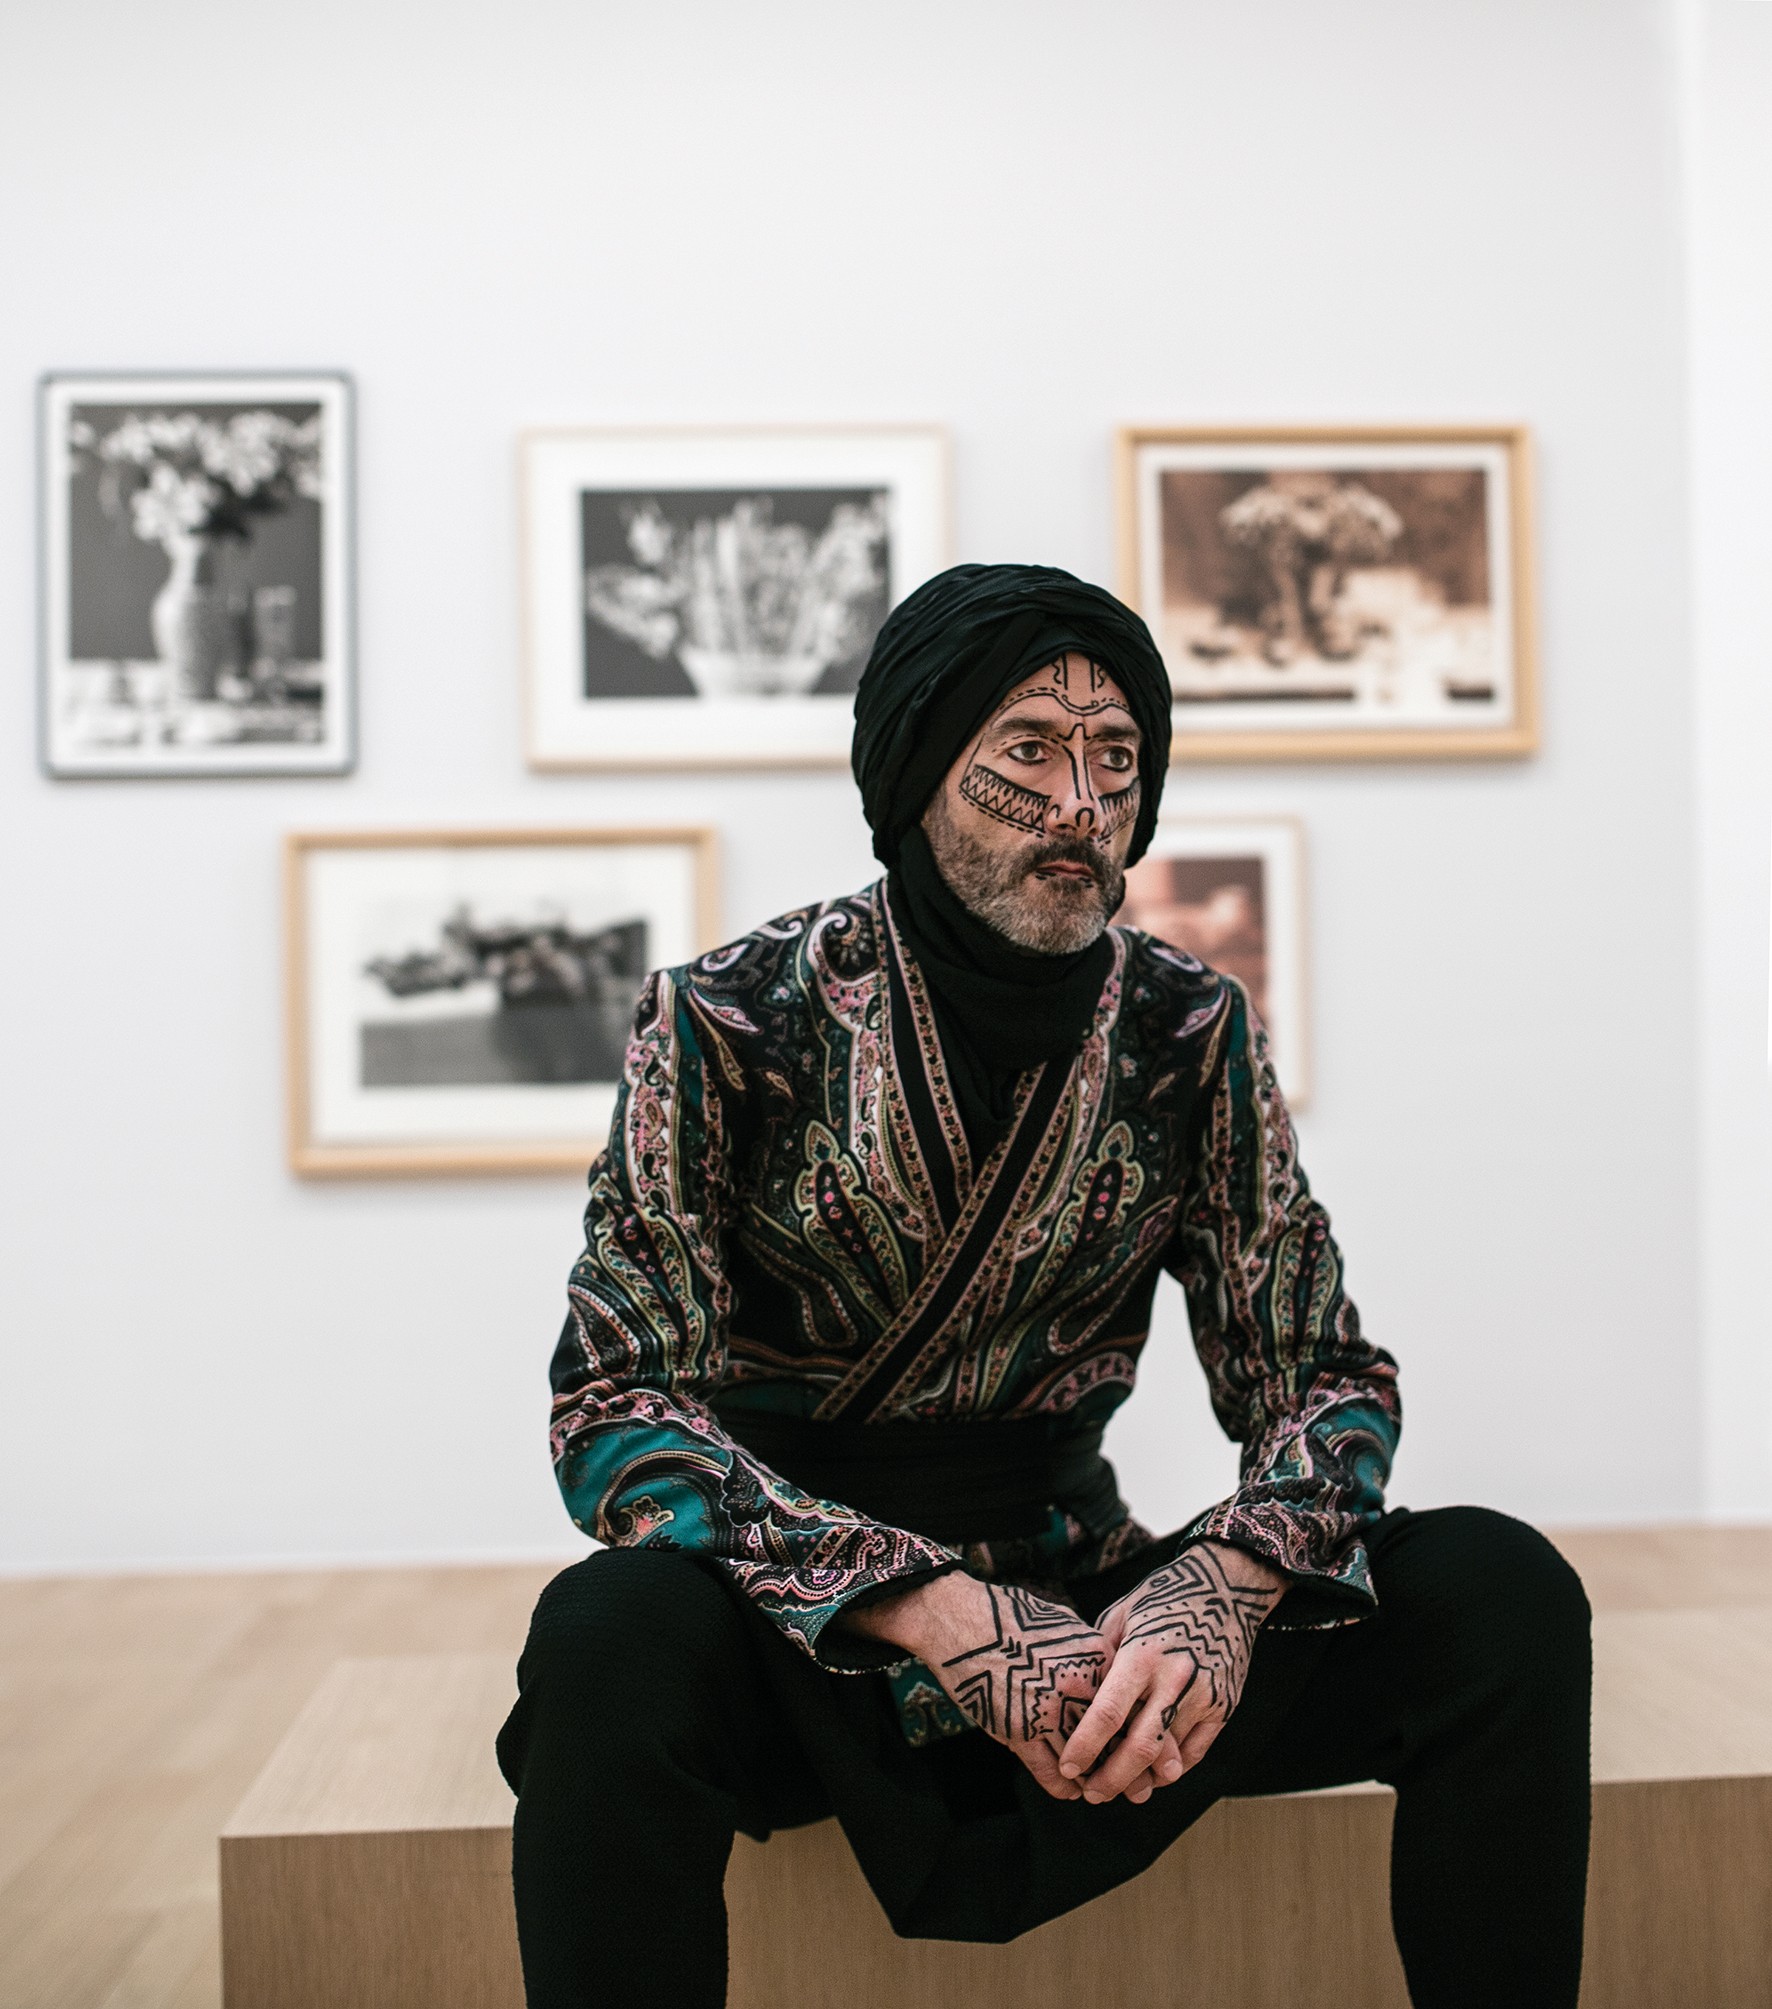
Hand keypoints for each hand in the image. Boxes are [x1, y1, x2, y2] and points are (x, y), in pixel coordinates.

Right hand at [844, 1574, 1178, 1801]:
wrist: (959, 1619)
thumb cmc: (1011, 1615)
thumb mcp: (1063, 1623)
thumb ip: (1091, 1652)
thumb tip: (1111, 1672)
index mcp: (1095, 1658)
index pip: (1135, 1704)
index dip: (1150, 1731)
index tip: (1160, 1749)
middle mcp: (1078, 1688)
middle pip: (1119, 1740)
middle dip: (1134, 1769)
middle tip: (1144, 1788)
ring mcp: (1048, 1713)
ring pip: (1088, 1764)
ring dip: (1099, 1784)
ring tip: (1104, 1792)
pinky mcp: (1018, 1733)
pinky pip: (1050, 1774)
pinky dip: (1062, 1788)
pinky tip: (1069, 1792)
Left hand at [1059, 1541, 1285, 1803]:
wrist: (1228, 1586)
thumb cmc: (1165, 1595)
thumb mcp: (1123, 1613)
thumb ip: (1102, 1656)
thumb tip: (1077, 1691)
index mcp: (1142, 1654)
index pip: (1108, 1713)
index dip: (1084, 1746)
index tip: (1067, 1766)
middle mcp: (1174, 1679)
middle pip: (1138, 1748)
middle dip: (1111, 1778)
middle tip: (1091, 1794)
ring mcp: (1204, 1696)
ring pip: (1169, 1757)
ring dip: (1141, 1779)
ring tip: (1119, 1790)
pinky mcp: (1224, 1706)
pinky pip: (1196, 1752)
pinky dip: (1173, 1769)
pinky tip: (1153, 1775)